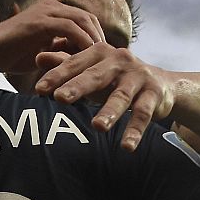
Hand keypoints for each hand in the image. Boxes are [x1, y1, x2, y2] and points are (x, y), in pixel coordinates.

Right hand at [0, 0, 102, 75]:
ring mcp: (45, 12)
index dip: (96, 36)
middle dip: (99, 38)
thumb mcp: (42, 51)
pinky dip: (81, 41)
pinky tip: (86, 57)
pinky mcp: (39, 22)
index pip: (84, 19)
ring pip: (81, 20)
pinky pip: (69, 28)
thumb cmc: (11, 54)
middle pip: (87, 18)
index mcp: (52, 12)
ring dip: (93, 39)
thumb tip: (81, 57)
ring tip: (99, 59)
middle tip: (106, 59)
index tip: (103, 57)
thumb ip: (60, 49)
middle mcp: (51, 7)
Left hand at [33, 45, 176, 150]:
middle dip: (78, 87)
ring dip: (110, 112)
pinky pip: (143, 114)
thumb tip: (38, 57)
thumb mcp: (92, 72)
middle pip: (96, 76)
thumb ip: (67, 65)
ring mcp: (138, 77)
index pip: (75, 64)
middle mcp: (119, 61)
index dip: (57, 76)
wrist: (162, 84)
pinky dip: (135, 131)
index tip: (39, 90)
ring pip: (121, 96)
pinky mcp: (153, 94)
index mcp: (100, 52)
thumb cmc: (117, 78)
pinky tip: (126, 147)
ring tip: (98, 127)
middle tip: (60, 99)